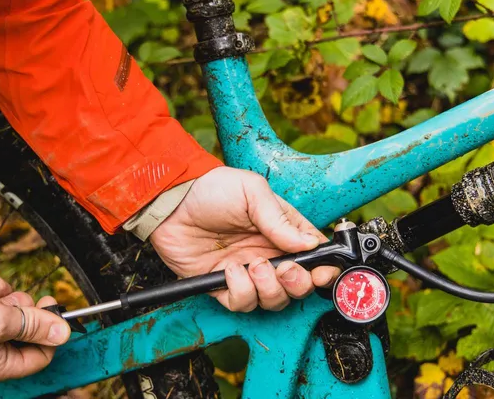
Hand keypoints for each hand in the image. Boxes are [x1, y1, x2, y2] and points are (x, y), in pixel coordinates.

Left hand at [150, 167, 339, 311]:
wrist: (170, 203)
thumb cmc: (211, 189)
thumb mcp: (252, 192)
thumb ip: (280, 220)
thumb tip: (308, 243)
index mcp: (283, 231)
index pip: (314, 256)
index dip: (323, 268)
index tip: (322, 271)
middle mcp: (269, 254)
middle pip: (299, 286)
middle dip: (297, 283)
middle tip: (284, 269)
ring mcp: (247, 272)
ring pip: (274, 300)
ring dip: (268, 288)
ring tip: (253, 265)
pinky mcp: (223, 286)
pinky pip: (242, 304)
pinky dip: (240, 292)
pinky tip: (229, 271)